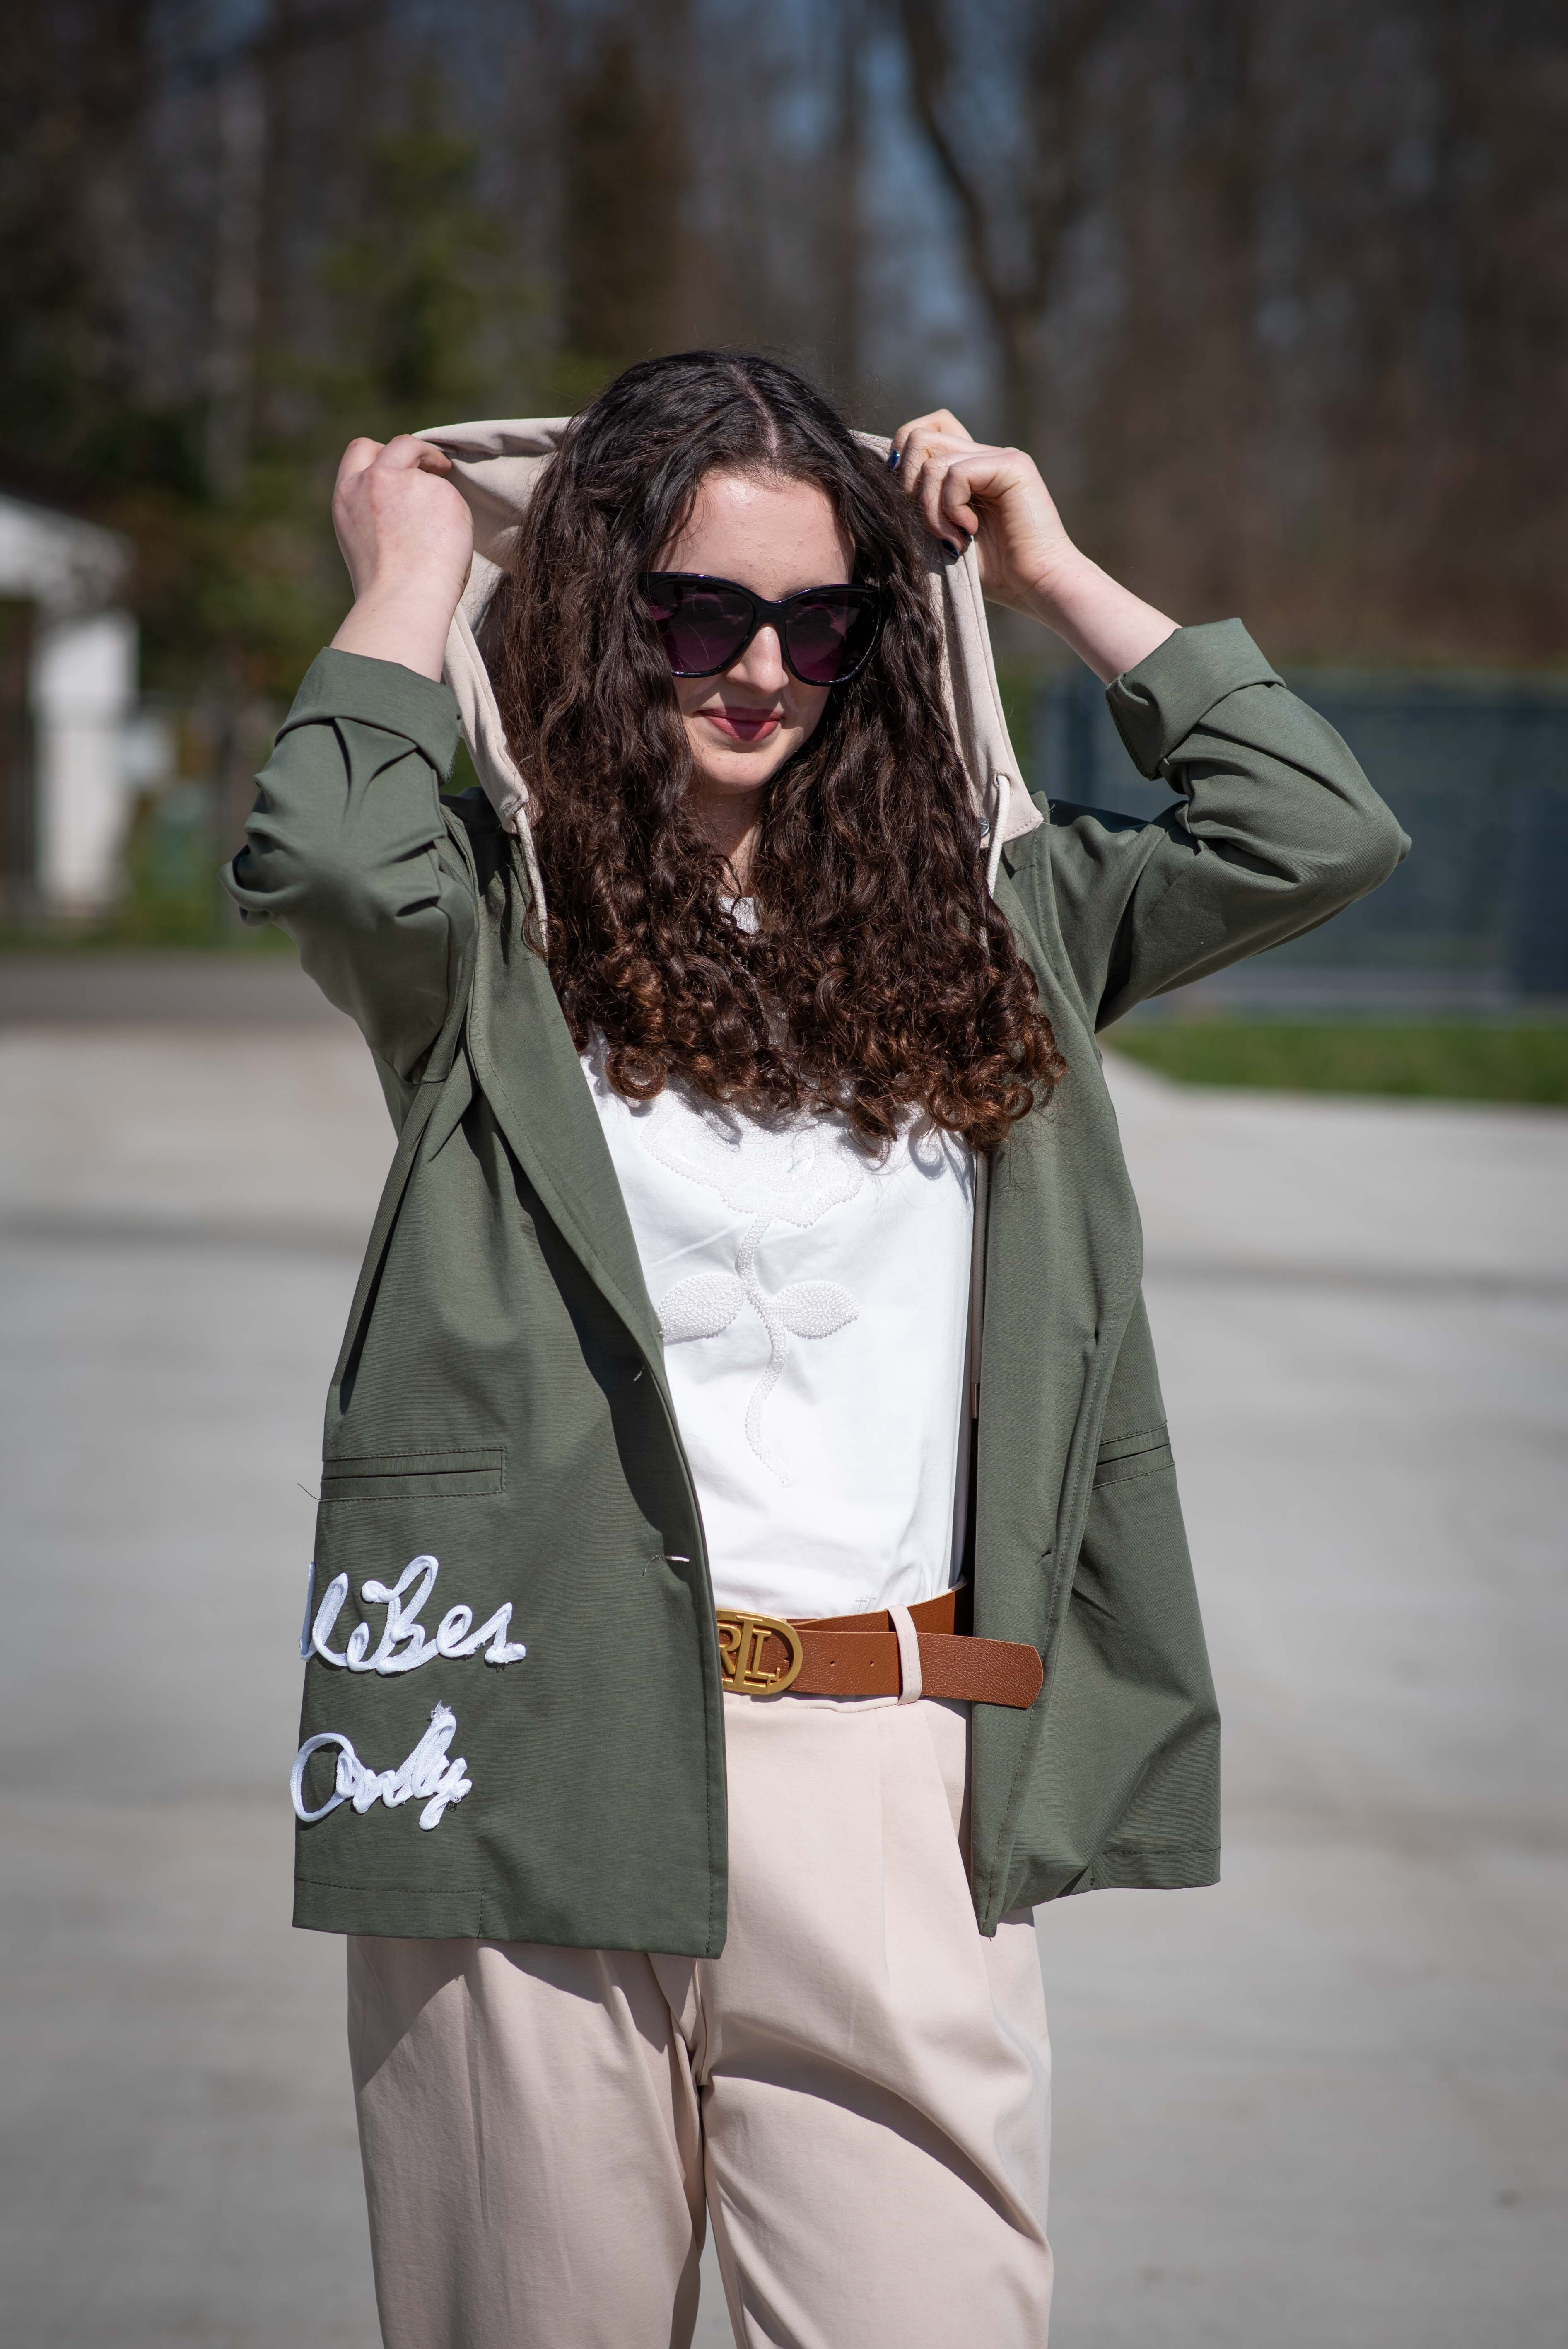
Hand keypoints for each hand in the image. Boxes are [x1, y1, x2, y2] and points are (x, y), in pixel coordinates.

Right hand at [329, 435, 473, 681]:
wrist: (402, 602)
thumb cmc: (385, 589)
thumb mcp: (365, 539)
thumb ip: (378, 510)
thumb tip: (408, 502)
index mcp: (348, 494)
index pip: (362, 450)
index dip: (384, 453)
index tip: (403, 464)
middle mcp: (374, 480)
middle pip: (401, 444)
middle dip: (420, 451)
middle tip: (439, 467)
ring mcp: (407, 482)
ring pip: (433, 478)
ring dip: (441, 500)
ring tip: (442, 540)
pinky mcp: (441, 491)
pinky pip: (455, 501)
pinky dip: (456, 521)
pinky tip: (448, 549)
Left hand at [890, 408, 1177, 682]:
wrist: (1038, 588)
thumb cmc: (993, 574)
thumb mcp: (940, 536)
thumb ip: (918, 505)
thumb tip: (876, 484)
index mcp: (968, 467)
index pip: (922, 431)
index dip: (900, 461)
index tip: (906, 507)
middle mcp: (983, 453)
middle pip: (917, 436)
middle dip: (907, 485)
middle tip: (928, 527)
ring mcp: (999, 456)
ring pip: (930, 456)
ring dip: (928, 506)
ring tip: (950, 539)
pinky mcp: (1011, 465)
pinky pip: (955, 473)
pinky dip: (950, 508)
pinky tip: (968, 533)